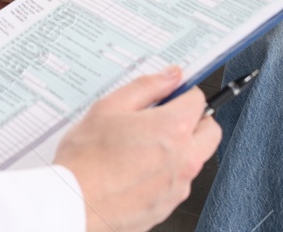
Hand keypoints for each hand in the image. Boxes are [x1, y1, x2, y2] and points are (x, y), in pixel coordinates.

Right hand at [54, 67, 221, 231]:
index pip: (198, 100)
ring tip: (142, 147)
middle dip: (195, 120)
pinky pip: (178, 183)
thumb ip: (146, 87)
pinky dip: (165, 174)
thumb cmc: (85, 160)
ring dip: (180, 149)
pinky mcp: (168, 206)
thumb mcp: (109, 107)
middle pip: (210, 131)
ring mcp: (178, 186)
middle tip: (165, 118)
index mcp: (173, 129)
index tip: (170, 95)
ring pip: (195, 159)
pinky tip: (136, 170)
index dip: (183, 93)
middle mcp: (184, 159)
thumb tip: (170, 76)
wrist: (73, 204)